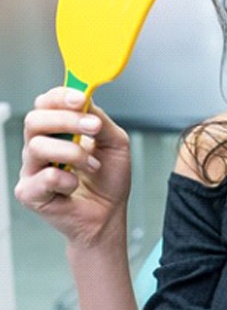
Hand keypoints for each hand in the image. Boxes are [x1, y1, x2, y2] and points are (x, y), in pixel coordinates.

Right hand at [14, 87, 130, 247]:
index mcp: (58, 130)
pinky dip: (67, 180)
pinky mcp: (29, 192)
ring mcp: (32, 169)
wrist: (109, 213)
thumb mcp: (115, 142)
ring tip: (93, 164)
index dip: (61, 96)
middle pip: (35, 120)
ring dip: (73, 153)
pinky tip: (76, 185)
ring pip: (37, 146)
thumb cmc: (109, 178)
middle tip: (94, 127)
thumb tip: (87, 100)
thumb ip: (100, 119)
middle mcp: (40, 145)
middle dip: (67, 119)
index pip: (46, 103)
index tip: (82, 98)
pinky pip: (43, 177)